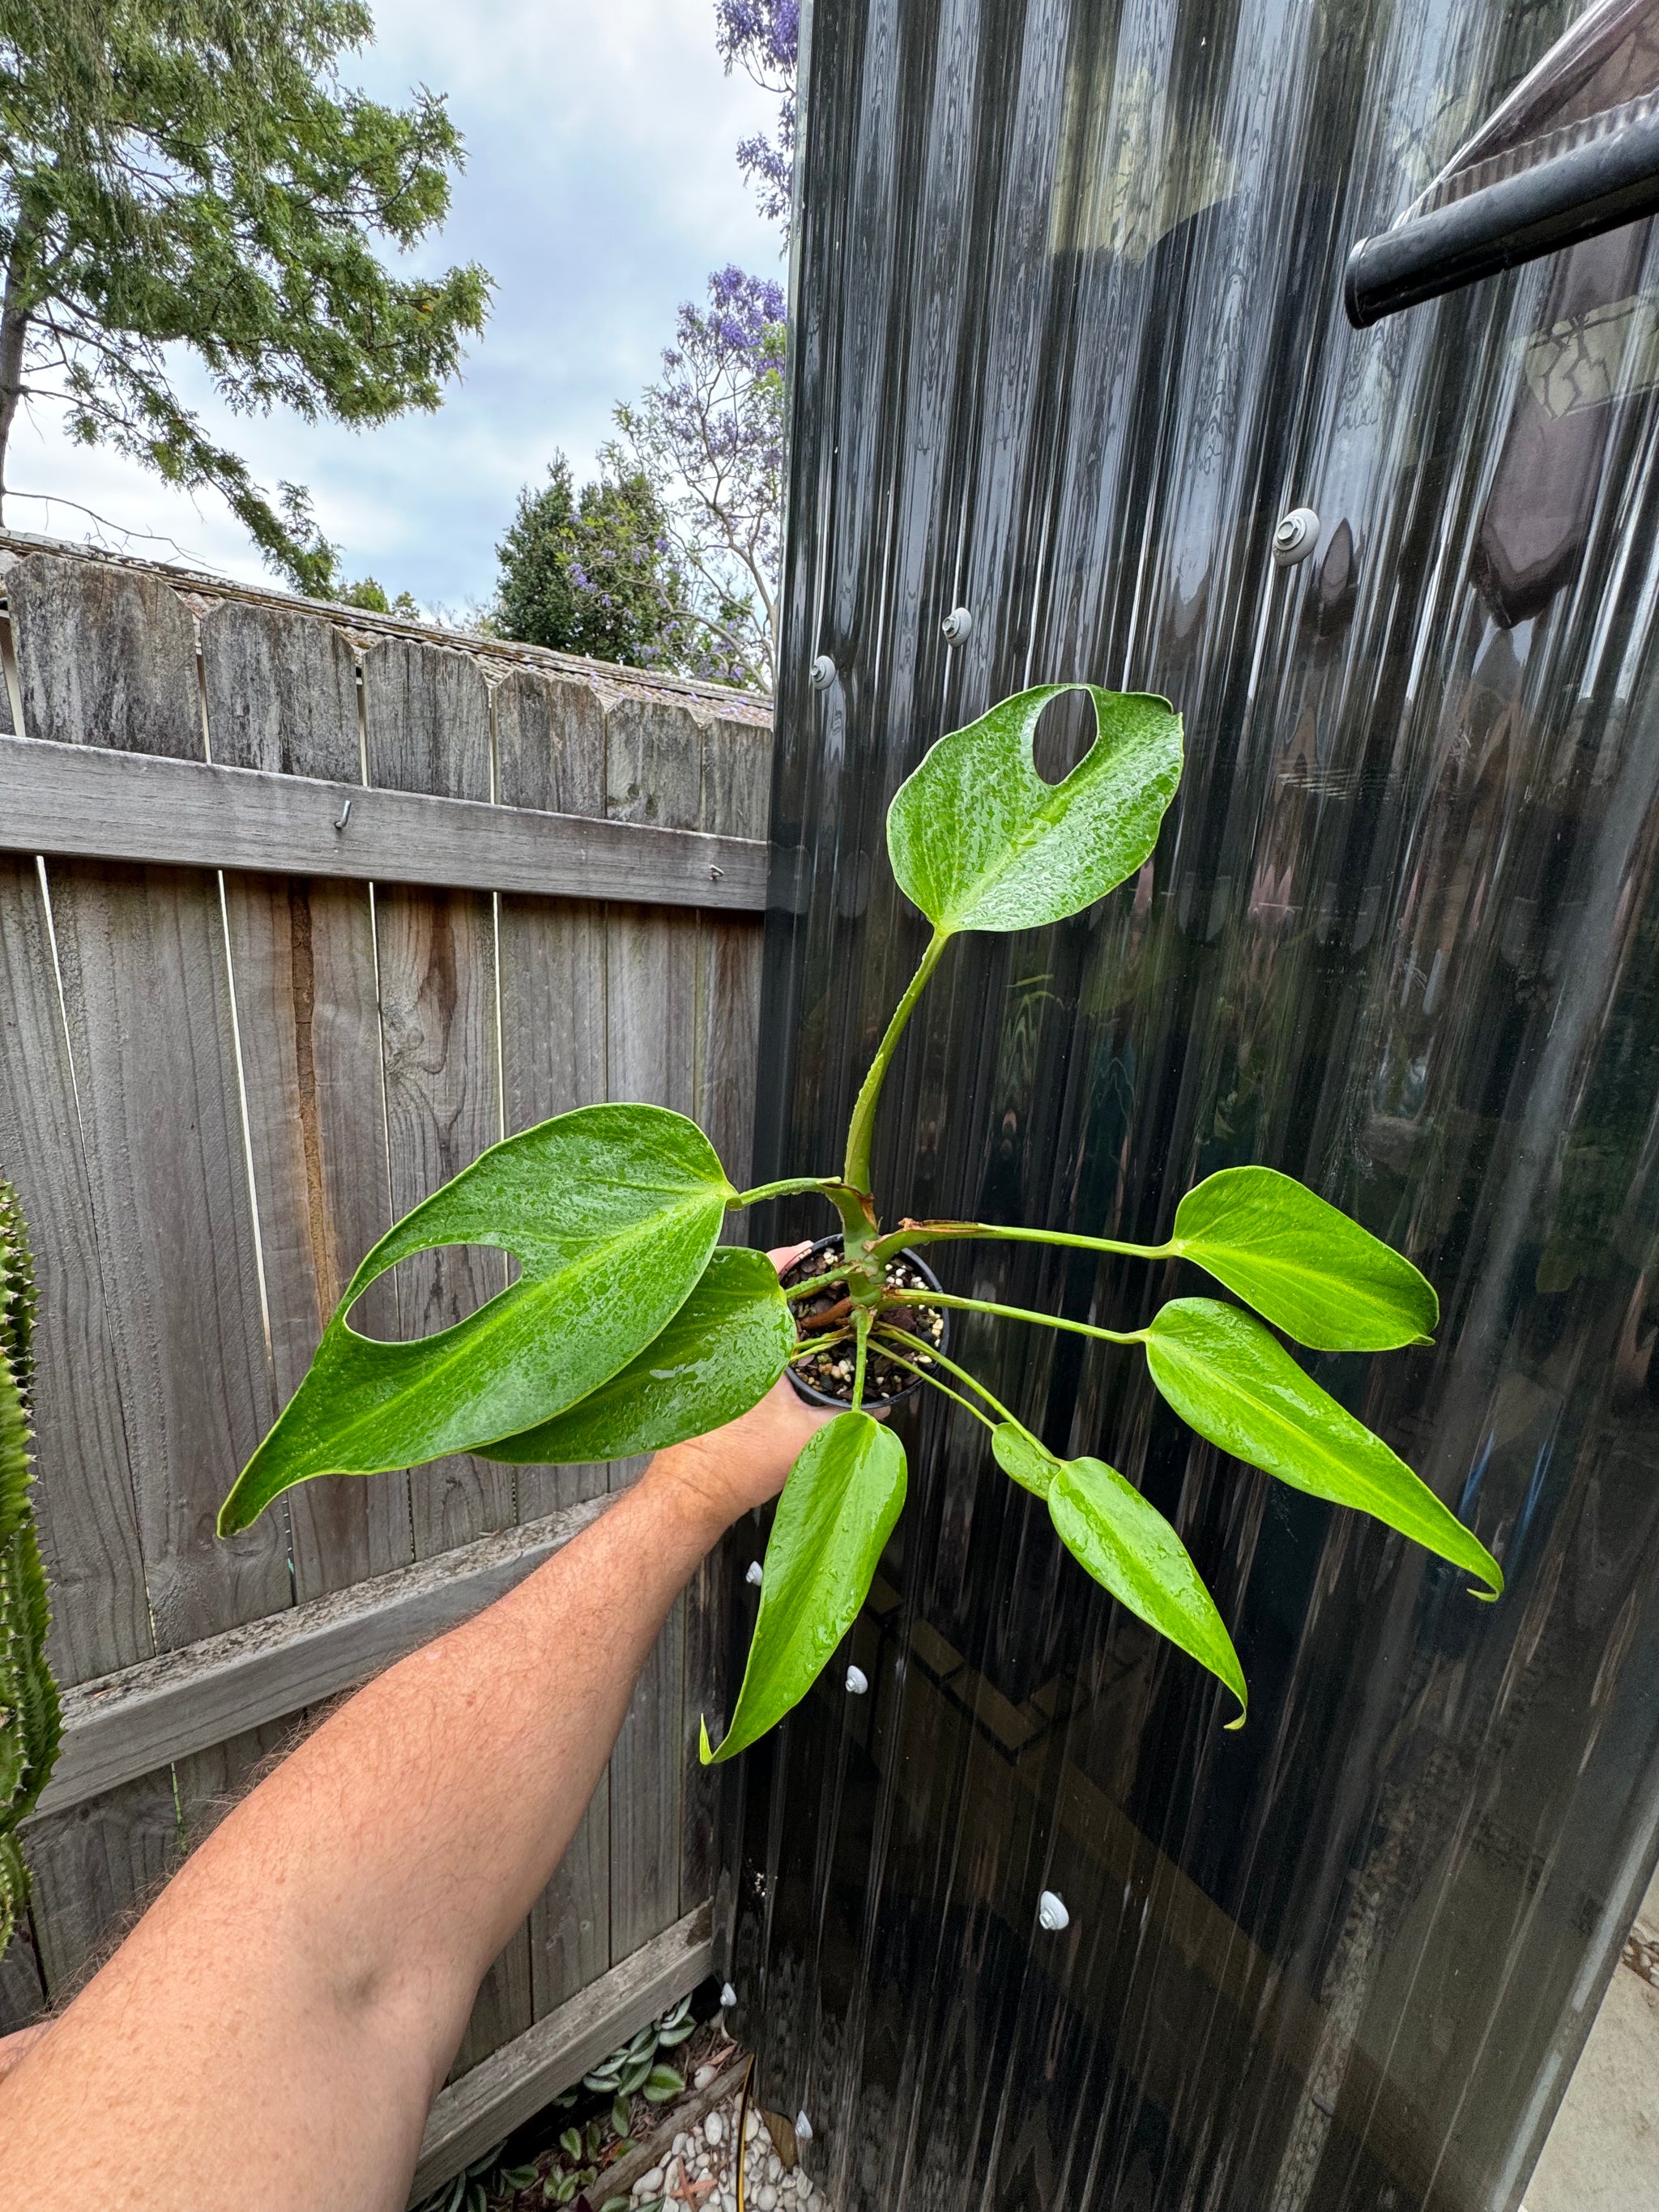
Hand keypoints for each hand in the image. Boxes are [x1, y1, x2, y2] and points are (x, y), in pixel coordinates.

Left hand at [645, 1244, 834, 1528]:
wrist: (691, 1495)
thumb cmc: (737, 1465)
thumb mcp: (809, 1439)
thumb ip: (850, 1418)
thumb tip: (882, 1405)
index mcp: (750, 1344)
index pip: (766, 1279)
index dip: (791, 1258)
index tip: (814, 1249)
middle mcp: (721, 1342)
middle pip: (754, 1294)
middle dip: (789, 1284)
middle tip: (822, 1280)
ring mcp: (707, 1359)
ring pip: (743, 1318)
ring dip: (771, 1310)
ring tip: (807, 1310)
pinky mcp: (702, 1378)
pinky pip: (733, 1340)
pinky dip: (757, 1335)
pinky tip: (779, 1349)